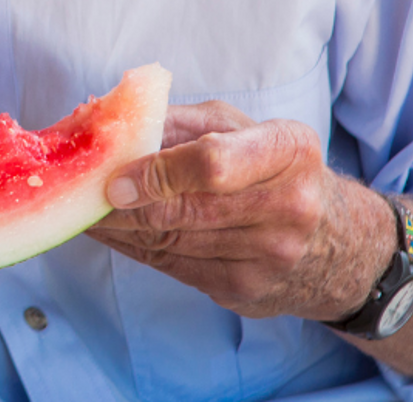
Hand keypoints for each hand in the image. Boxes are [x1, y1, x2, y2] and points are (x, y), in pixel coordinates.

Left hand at [87, 101, 388, 319]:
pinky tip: (108, 232)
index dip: (156, 172)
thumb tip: (102, 126)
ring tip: (79, 210)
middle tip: (74, 195)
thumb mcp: (238, 126)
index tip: (113, 178)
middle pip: (183, 210)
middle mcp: (289, 206)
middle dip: (120, 205)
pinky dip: (132, 248)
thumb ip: (175, 122)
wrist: (338, 242)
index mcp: (288, 150)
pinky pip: (171, 267)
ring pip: (170, 242)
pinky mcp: (247, 290)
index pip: (212, 164)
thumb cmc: (271, 166)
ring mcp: (271, 256)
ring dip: (116, 228)